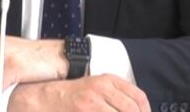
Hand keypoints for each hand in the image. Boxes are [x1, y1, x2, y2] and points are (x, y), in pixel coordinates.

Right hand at [9, 74, 150, 111]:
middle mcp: (102, 89)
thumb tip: (136, 109)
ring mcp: (92, 103)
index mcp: (107, 80)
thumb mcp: (94, 88)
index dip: (146, 111)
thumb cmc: (69, 95)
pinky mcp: (85, 111)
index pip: (138, 96)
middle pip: (132, 109)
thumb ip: (115, 96)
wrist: (43, 99)